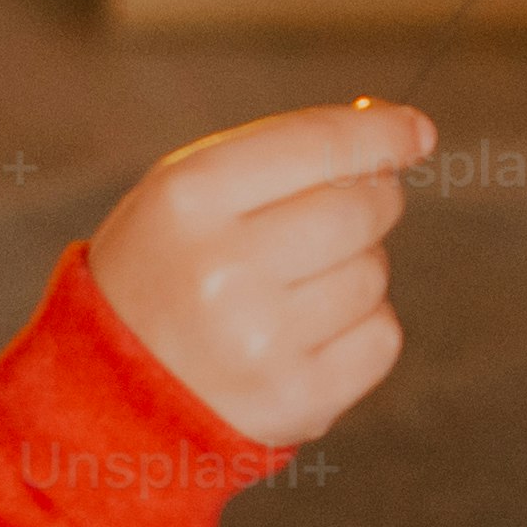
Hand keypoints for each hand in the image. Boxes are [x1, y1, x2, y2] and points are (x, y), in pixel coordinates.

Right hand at [87, 101, 426, 445]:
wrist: (111, 394)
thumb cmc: (168, 270)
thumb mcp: (188, 194)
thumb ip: (286, 150)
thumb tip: (405, 128)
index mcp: (189, 199)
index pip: (320, 144)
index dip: (382, 133)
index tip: (415, 131)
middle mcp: (223, 269)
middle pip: (361, 207)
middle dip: (370, 201)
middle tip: (338, 216)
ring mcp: (260, 341)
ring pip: (374, 272)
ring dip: (356, 270)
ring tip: (295, 288)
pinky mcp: (297, 399)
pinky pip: (382, 337)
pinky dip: (362, 328)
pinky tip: (309, 334)